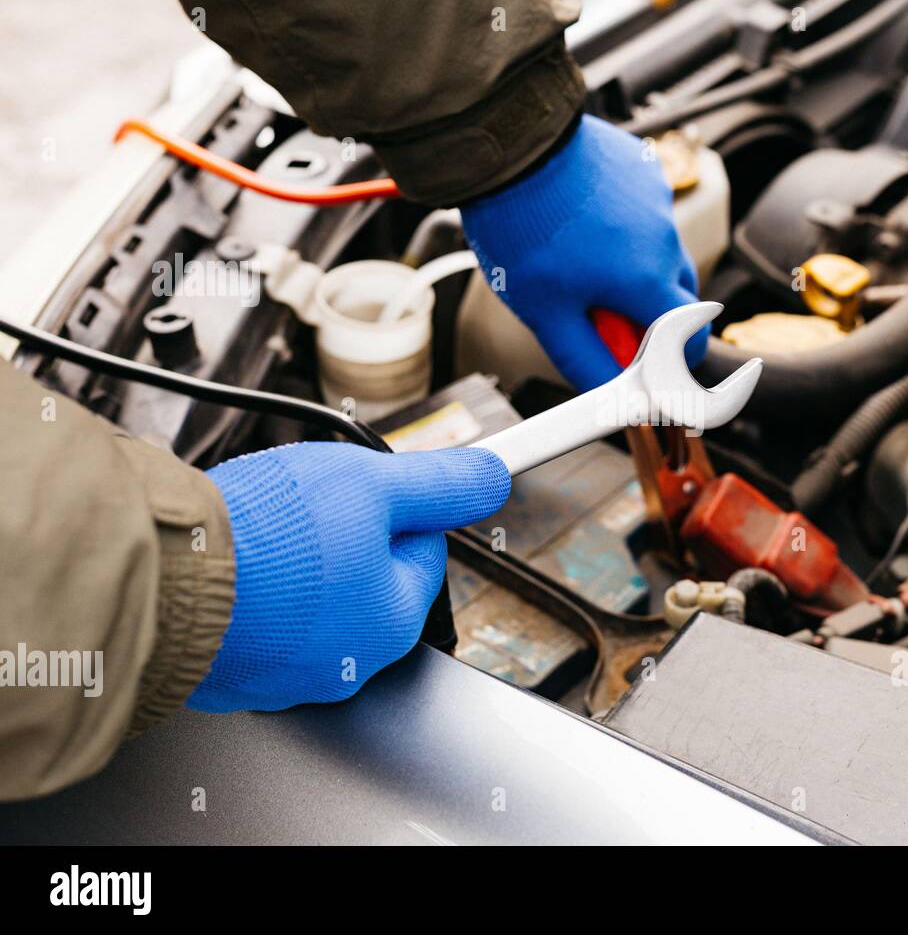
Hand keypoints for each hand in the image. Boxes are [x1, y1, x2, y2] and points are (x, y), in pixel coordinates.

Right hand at [188, 443, 509, 711]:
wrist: (167, 577)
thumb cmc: (268, 539)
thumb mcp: (373, 485)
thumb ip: (441, 484)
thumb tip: (491, 479)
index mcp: (394, 620)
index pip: (422, 550)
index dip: (392, 508)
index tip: (361, 491)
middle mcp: (350, 665)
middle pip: (366, 578)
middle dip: (341, 539)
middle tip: (302, 512)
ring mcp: (288, 677)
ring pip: (312, 601)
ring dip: (296, 566)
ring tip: (264, 538)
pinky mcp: (235, 677)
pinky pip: (259, 624)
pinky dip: (252, 596)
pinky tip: (235, 568)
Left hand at [461, 114, 706, 390]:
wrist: (510, 147)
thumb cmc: (523, 227)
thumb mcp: (546, 313)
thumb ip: (586, 361)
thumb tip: (612, 401)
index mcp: (648, 281)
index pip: (691, 340)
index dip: (675, 362)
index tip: (651, 369)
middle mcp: (665, 239)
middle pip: (678, 297)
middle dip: (650, 317)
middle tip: (601, 317)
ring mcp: (657, 200)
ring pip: (660, 253)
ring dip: (634, 270)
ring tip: (579, 262)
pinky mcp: (643, 171)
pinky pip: (646, 214)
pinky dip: (624, 228)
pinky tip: (581, 221)